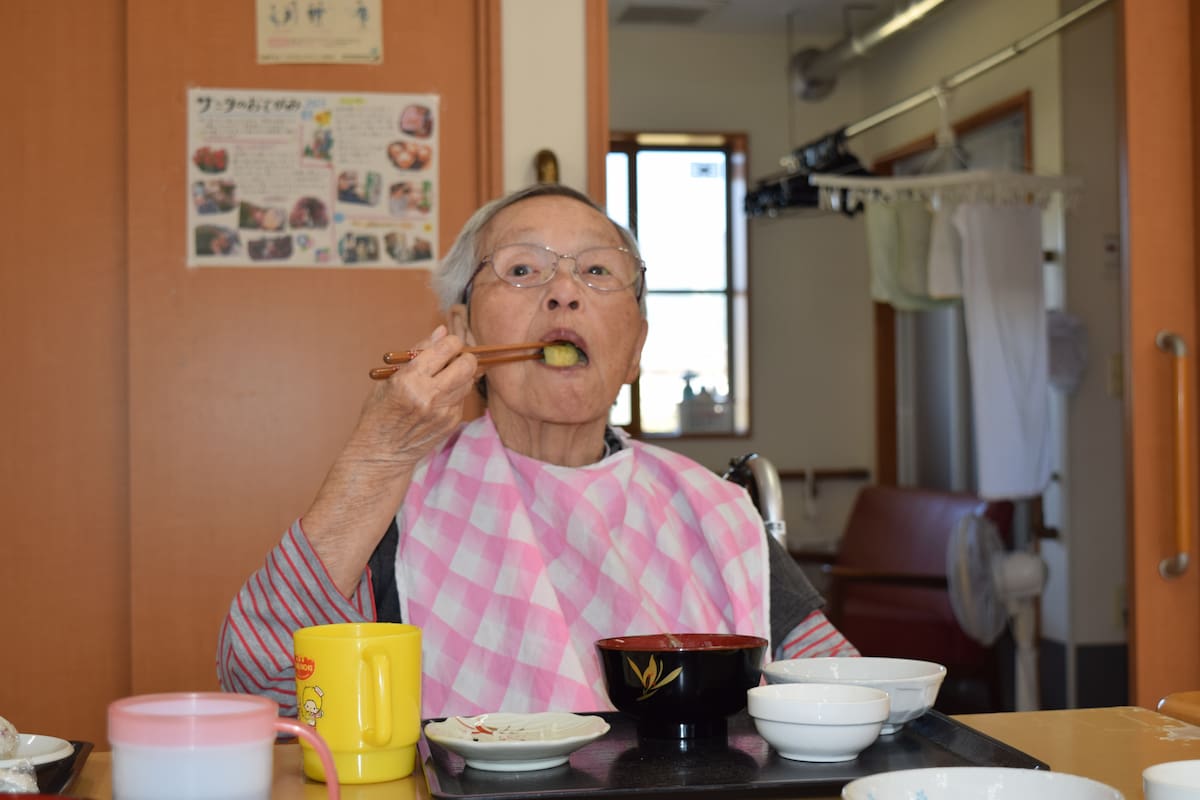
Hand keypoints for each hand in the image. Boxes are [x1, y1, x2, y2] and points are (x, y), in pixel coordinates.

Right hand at [348, 325, 476, 469]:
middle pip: (467, 365)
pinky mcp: (452, 422)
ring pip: (469, 381)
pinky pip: (462, 398)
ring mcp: (444, 411)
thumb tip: (442, 331)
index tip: (447, 345)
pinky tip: (438, 398)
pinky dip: (455, 393)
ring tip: (443, 379)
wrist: (381, 451)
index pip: (446, 349)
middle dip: (464, 357)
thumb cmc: (380, 411)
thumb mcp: (390, 378)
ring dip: (461, 375)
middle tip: (453, 359)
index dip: (451, 342)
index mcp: (410, 379)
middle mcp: (430, 395)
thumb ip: (418, 352)